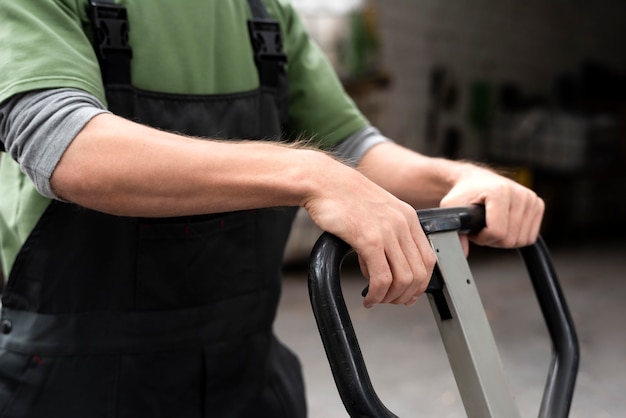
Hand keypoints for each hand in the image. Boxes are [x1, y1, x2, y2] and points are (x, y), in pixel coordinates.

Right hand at [303, 158, 435, 308]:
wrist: (322, 181)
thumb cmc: (343, 196)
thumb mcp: (377, 211)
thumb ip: (388, 234)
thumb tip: (384, 265)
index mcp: (408, 217)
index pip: (428, 259)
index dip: (421, 283)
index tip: (408, 294)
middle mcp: (402, 224)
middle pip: (419, 273)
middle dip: (405, 295)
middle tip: (390, 301)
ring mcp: (387, 231)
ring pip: (403, 279)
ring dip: (391, 297)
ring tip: (376, 299)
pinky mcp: (368, 239)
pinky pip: (382, 278)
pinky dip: (377, 294)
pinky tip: (368, 297)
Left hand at [440, 165, 543, 247]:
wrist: (475, 180)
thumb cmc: (464, 193)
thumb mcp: (451, 208)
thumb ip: (453, 229)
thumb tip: (462, 253)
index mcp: (499, 192)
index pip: (497, 232)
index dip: (482, 238)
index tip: (473, 229)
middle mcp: (519, 193)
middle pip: (510, 239)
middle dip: (491, 239)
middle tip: (481, 227)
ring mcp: (531, 199)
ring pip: (521, 240)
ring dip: (502, 239)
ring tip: (490, 225)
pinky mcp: (538, 205)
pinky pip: (530, 237)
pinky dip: (515, 236)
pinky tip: (504, 225)